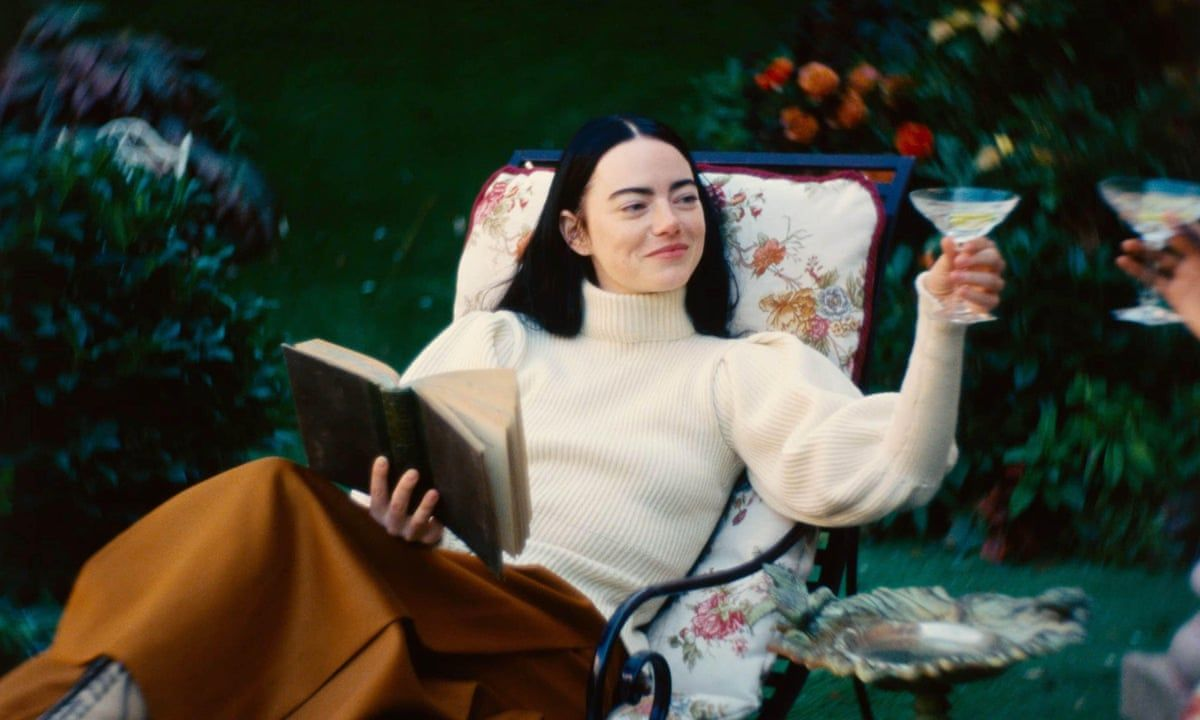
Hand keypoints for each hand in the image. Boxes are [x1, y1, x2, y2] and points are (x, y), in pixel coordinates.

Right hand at [366, 456, 442, 544]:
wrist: (414, 534)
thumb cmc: (399, 507)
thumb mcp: (389, 496)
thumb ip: (386, 481)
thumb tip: (386, 452)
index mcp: (379, 511)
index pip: (376, 493)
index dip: (378, 477)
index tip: (383, 458)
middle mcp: (392, 524)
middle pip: (397, 507)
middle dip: (404, 489)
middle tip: (414, 472)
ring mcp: (410, 533)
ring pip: (416, 521)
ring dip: (425, 507)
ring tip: (434, 492)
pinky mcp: (427, 538)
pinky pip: (434, 531)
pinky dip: (438, 522)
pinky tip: (444, 511)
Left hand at [924, 236, 1006, 313]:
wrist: (937, 301)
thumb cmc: (943, 279)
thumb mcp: (943, 266)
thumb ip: (948, 254)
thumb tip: (947, 239)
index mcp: (981, 255)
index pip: (988, 245)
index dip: (979, 244)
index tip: (965, 247)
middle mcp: (990, 269)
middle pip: (995, 260)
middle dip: (977, 259)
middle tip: (957, 262)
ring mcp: (991, 287)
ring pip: (993, 280)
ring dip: (973, 277)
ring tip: (954, 277)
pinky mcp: (989, 302)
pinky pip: (990, 299)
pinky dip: (975, 295)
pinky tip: (961, 292)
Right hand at [1116, 223, 1199, 338]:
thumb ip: (1193, 247)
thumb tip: (1174, 232)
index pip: (1195, 234)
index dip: (1181, 224)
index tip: (1165, 214)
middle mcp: (1197, 263)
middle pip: (1175, 244)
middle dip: (1159, 235)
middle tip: (1142, 228)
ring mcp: (1184, 278)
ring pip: (1161, 260)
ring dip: (1143, 251)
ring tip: (1126, 244)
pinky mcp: (1173, 293)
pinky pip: (1152, 279)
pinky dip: (1136, 270)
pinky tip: (1122, 261)